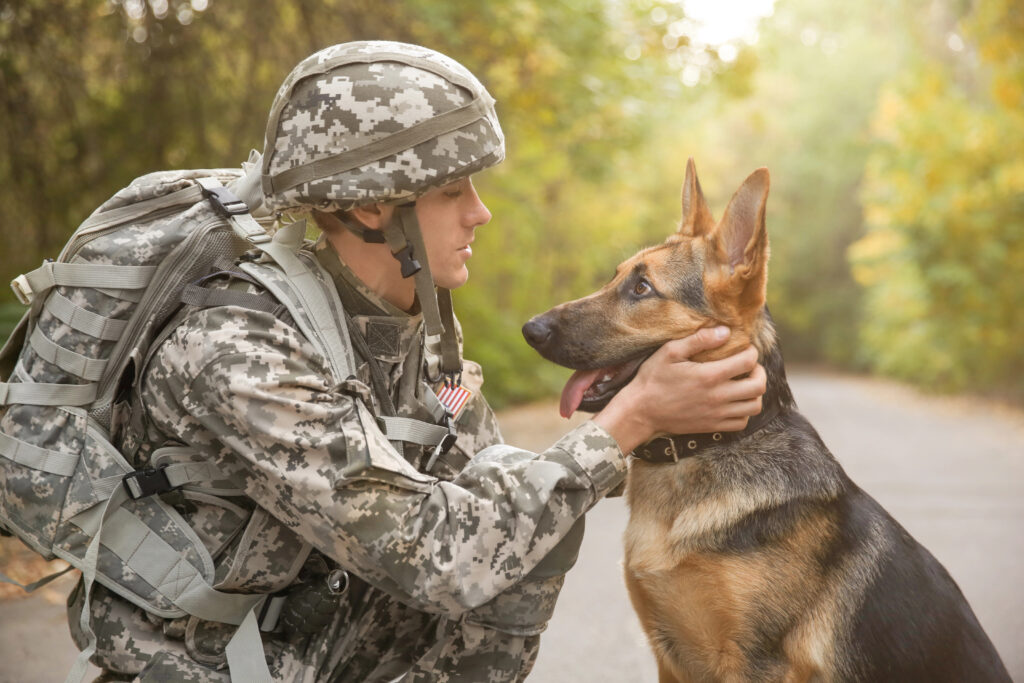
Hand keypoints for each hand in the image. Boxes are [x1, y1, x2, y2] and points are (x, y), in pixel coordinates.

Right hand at [592, 327, 765, 453]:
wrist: (641, 411)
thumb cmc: (653, 378)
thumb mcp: (670, 351)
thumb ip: (699, 340)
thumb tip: (725, 331)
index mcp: (710, 375)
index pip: (748, 361)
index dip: (751, 351)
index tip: (744, 348)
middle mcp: (718, 397)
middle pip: (758, 385)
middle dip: (759, 371)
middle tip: (748, 365)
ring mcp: (717, 414)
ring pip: (754, 406)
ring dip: (754, 392)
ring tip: (744, 383)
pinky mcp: (712, 426)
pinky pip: (742, 423)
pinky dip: (744, 411)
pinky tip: (734, 401)